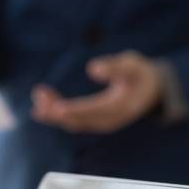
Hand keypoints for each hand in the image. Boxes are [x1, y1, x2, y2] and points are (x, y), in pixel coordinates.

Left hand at [30, 51, 163, 133]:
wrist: (150, 90)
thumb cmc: (141, 74)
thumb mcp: (133, 65)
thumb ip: (116, 66)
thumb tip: (92, 68)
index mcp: (121, 108)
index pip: (94, 111)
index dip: (75, 110)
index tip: (56, 108)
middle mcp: (109, 120)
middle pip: (79, 120)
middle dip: (57, 111)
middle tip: (39, 98)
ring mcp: (100, 123)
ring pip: (73, 121)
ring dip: (53, 112)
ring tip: (38, 96)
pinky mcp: (93, 120)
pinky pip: (72, 118)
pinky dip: (57, 111)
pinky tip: (42, 101)